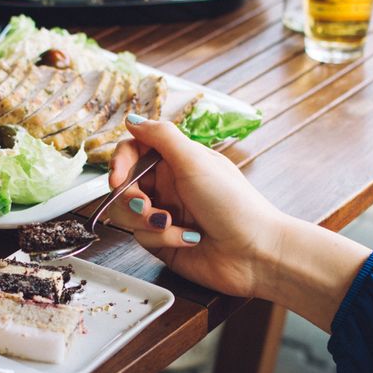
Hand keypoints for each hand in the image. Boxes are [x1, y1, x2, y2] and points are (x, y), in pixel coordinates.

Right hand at [107, 115, 283, 297]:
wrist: (255, 253)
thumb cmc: (234, 204)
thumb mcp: (195, 161)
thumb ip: (161, 136)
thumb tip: (133, 119)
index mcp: (176, 160)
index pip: (133, 150)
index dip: (119, 162)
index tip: (117, 179)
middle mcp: (168, 184)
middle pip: (124, 183)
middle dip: (130, 197)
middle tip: (145, 206)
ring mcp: (164, 213)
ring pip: (128, 213)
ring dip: (146, 221)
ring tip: (170, 225)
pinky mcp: (163, 241)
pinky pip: (142, 237)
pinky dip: (163, 239)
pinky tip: (189, 240)